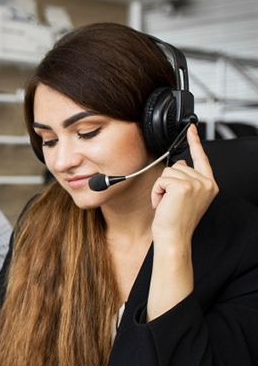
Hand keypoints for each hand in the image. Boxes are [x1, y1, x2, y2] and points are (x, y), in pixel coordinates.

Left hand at [151, 124, 218, 245]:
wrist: (174, 237)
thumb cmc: (176, 222)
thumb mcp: (185, 198)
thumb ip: (187, 180)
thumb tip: (181, 164)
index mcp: (209, 185)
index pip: (202, 158)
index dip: (196, 142)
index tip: (191, 128)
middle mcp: (206, 183)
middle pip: (178, 165)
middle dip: (168, 182)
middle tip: (170, 201)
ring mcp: (196, 184)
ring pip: (168, 171)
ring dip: (161, 188)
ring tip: (166, 203)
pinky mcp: (183, 186)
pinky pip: (161, 179)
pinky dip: (156, 191)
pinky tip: (162, 204)